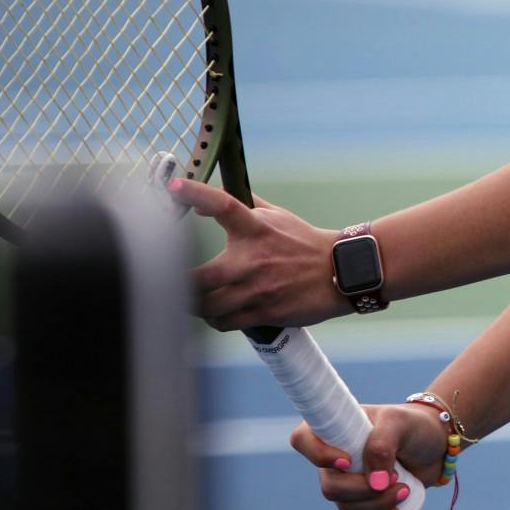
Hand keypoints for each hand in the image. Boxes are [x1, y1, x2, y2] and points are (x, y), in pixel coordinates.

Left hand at [175, 178, 346, 330]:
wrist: (342, 272)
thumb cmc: (304, 243)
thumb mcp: (277, 216)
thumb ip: (242, 204)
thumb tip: (203, 201)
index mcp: (256, 228)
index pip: (223, 205)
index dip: (197, 194)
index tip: (173, 186)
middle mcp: (254, 259)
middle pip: (199, 278)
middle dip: (177, 284)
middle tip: (167, 283)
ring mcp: (258, 289)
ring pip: (207, 307)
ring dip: (195, 305)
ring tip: (193, 300)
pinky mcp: (265, 311)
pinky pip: (225, 323)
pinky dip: (215, 320)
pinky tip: (216, 313)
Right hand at [290, 402, 453, 509]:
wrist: (435, 445)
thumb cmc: (413, 426)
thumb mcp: (399, 422)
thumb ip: (382, 444)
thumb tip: (373, 482)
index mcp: (335, 428)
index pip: (303, 440)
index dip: (318, 456)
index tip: (348, 462)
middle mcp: (334, 456)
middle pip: (329, 486)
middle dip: (363, 490)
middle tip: (395, 478)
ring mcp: (347, 480)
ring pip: (346, 506)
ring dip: (376, 505)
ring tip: (405, 490)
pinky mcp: (362, 499)